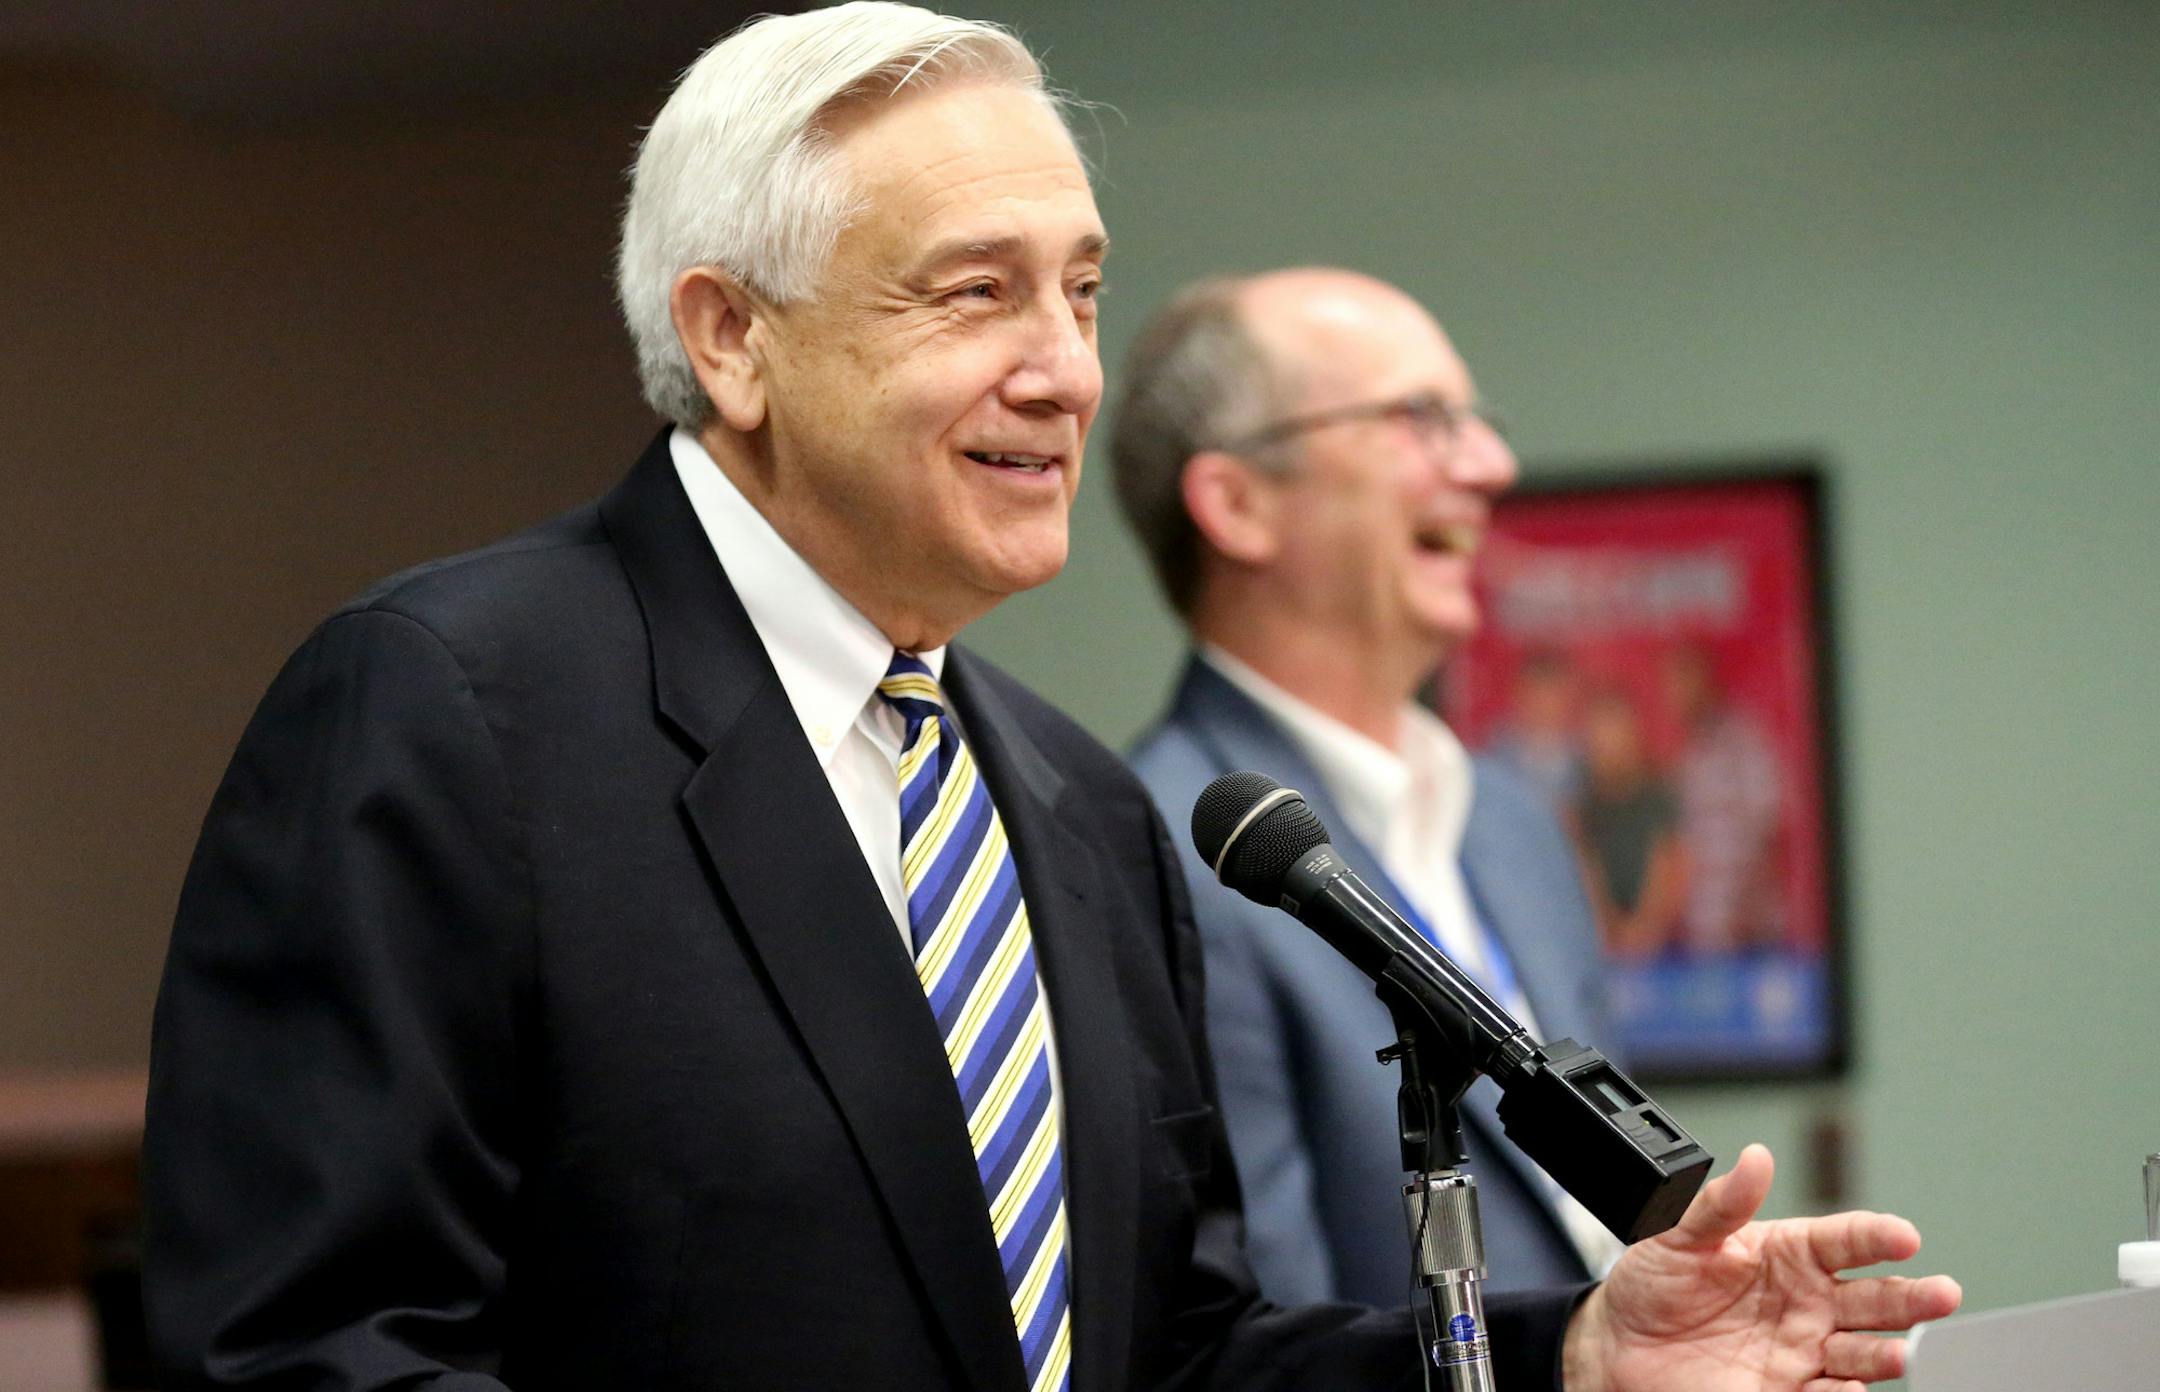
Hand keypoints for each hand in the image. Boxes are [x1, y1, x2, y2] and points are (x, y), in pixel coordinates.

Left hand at [1561, 1143, 1961, 1391]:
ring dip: (1888, 1352)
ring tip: (1904, 1351)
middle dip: (1912, 1297)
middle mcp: (1809, 1302)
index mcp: (1791, 1253)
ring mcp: (1803, 1350)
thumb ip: (1721, 1203)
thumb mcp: (1676, 1235)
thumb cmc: (1653, 1282)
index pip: (1846, 1239)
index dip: (1877, 1236)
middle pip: (1875, 1298)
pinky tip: (1853, 1389)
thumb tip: (1755, 1158)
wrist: (1620, 1346)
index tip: (1904, 1235)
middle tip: (1942, 1294)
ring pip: (1863, 1351)